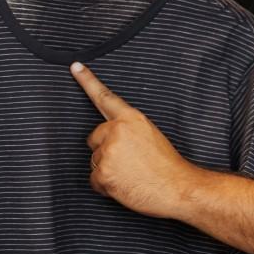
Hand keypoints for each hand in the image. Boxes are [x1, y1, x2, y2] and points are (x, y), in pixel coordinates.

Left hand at [71, 61, 200, 217]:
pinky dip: (106, 186)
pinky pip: (94, 180)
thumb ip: (130, 130)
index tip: (75, 66)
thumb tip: (112, 137)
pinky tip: (124, 186)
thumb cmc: (168, 166)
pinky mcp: (103, 173)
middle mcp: (117, 131)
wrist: (178, 188)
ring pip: (95, 160)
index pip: (105, 98)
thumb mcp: (152, 136)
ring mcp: (108, 151)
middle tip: (127, 162)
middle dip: (105, 149)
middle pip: (94, 138)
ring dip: (108, 169)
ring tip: (131, 175)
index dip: (87, 81)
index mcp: (131, 118)